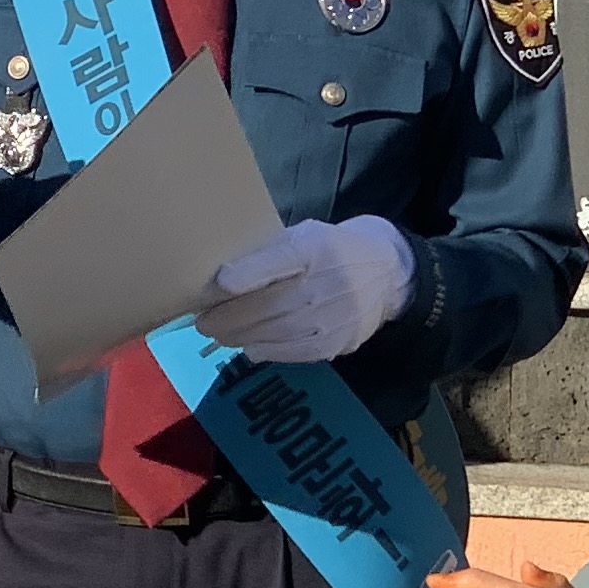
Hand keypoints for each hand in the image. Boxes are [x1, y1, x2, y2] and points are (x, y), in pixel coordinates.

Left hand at [193, 215, 415, 363]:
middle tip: (202, 322)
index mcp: (315, 247)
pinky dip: (266, 350)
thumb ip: (269, 252)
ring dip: (240, 337)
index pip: (277, 261)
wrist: (386, 273)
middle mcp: (326, 282)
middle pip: (268, 305)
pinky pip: (293, 352)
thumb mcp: (304, 236)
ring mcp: (334, 316)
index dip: (245, 275)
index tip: (217, 285)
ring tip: (219, 335)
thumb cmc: (330, 250)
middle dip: (227, 317)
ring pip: (275, 333)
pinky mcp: (337, 341)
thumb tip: (219, 275)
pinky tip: (250, 346)